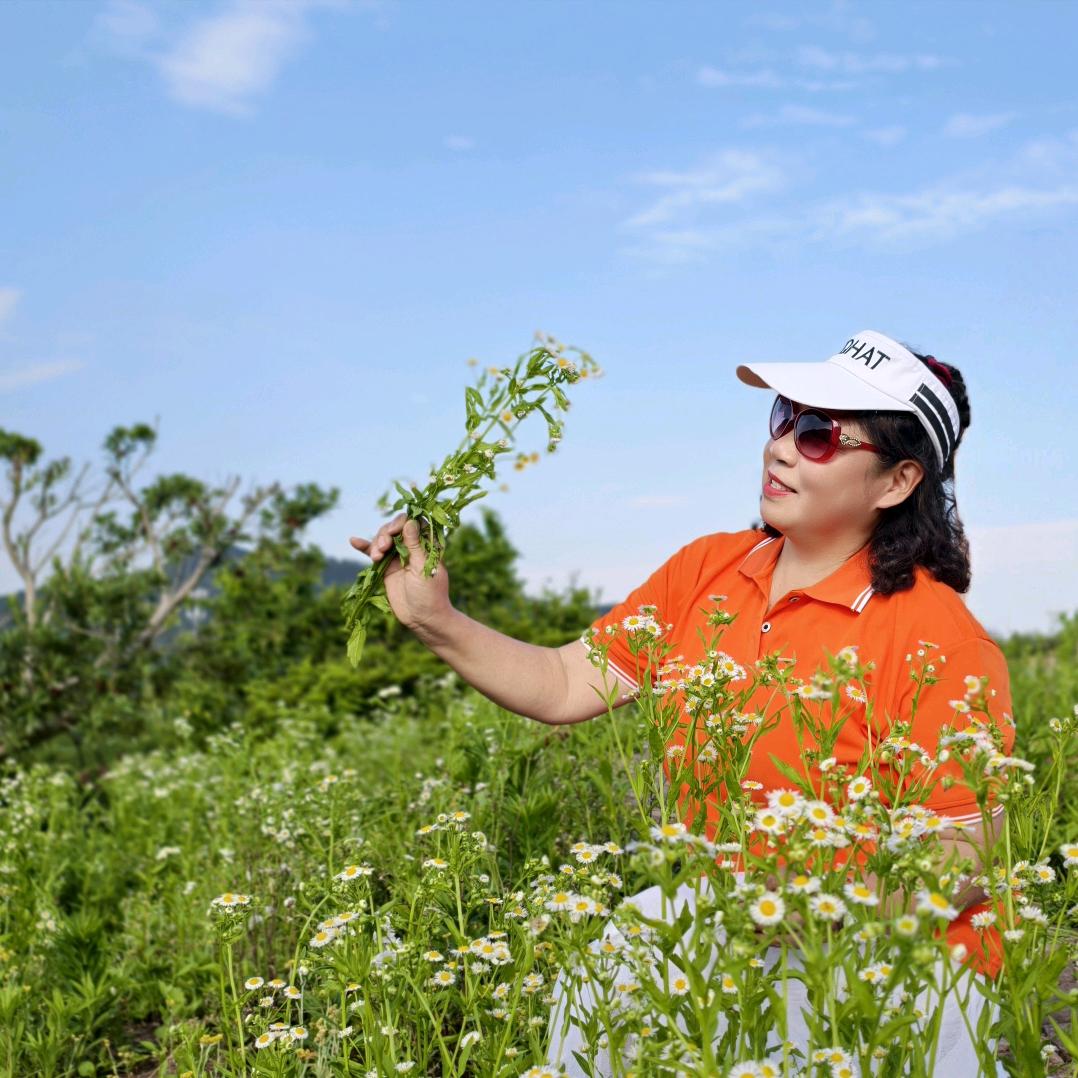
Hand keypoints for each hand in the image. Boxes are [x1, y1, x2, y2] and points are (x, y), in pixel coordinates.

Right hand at [349, 513, 452, 632]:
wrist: (422, 618)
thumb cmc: (430, 593)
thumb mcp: (423, 568)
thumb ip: (415, 545)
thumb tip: (410, 521)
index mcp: (427, 544)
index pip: (414, 522)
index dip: (402, 522)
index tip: (394, 531)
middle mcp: (412, 547)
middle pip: (395, 528)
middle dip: (386, 534)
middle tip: (383, 548)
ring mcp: (398, 556)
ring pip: (384, 539)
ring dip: (376, 543)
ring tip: (376, 556)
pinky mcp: (387, 567)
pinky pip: (374, 553)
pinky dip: (364, 547)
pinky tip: (353, 541)